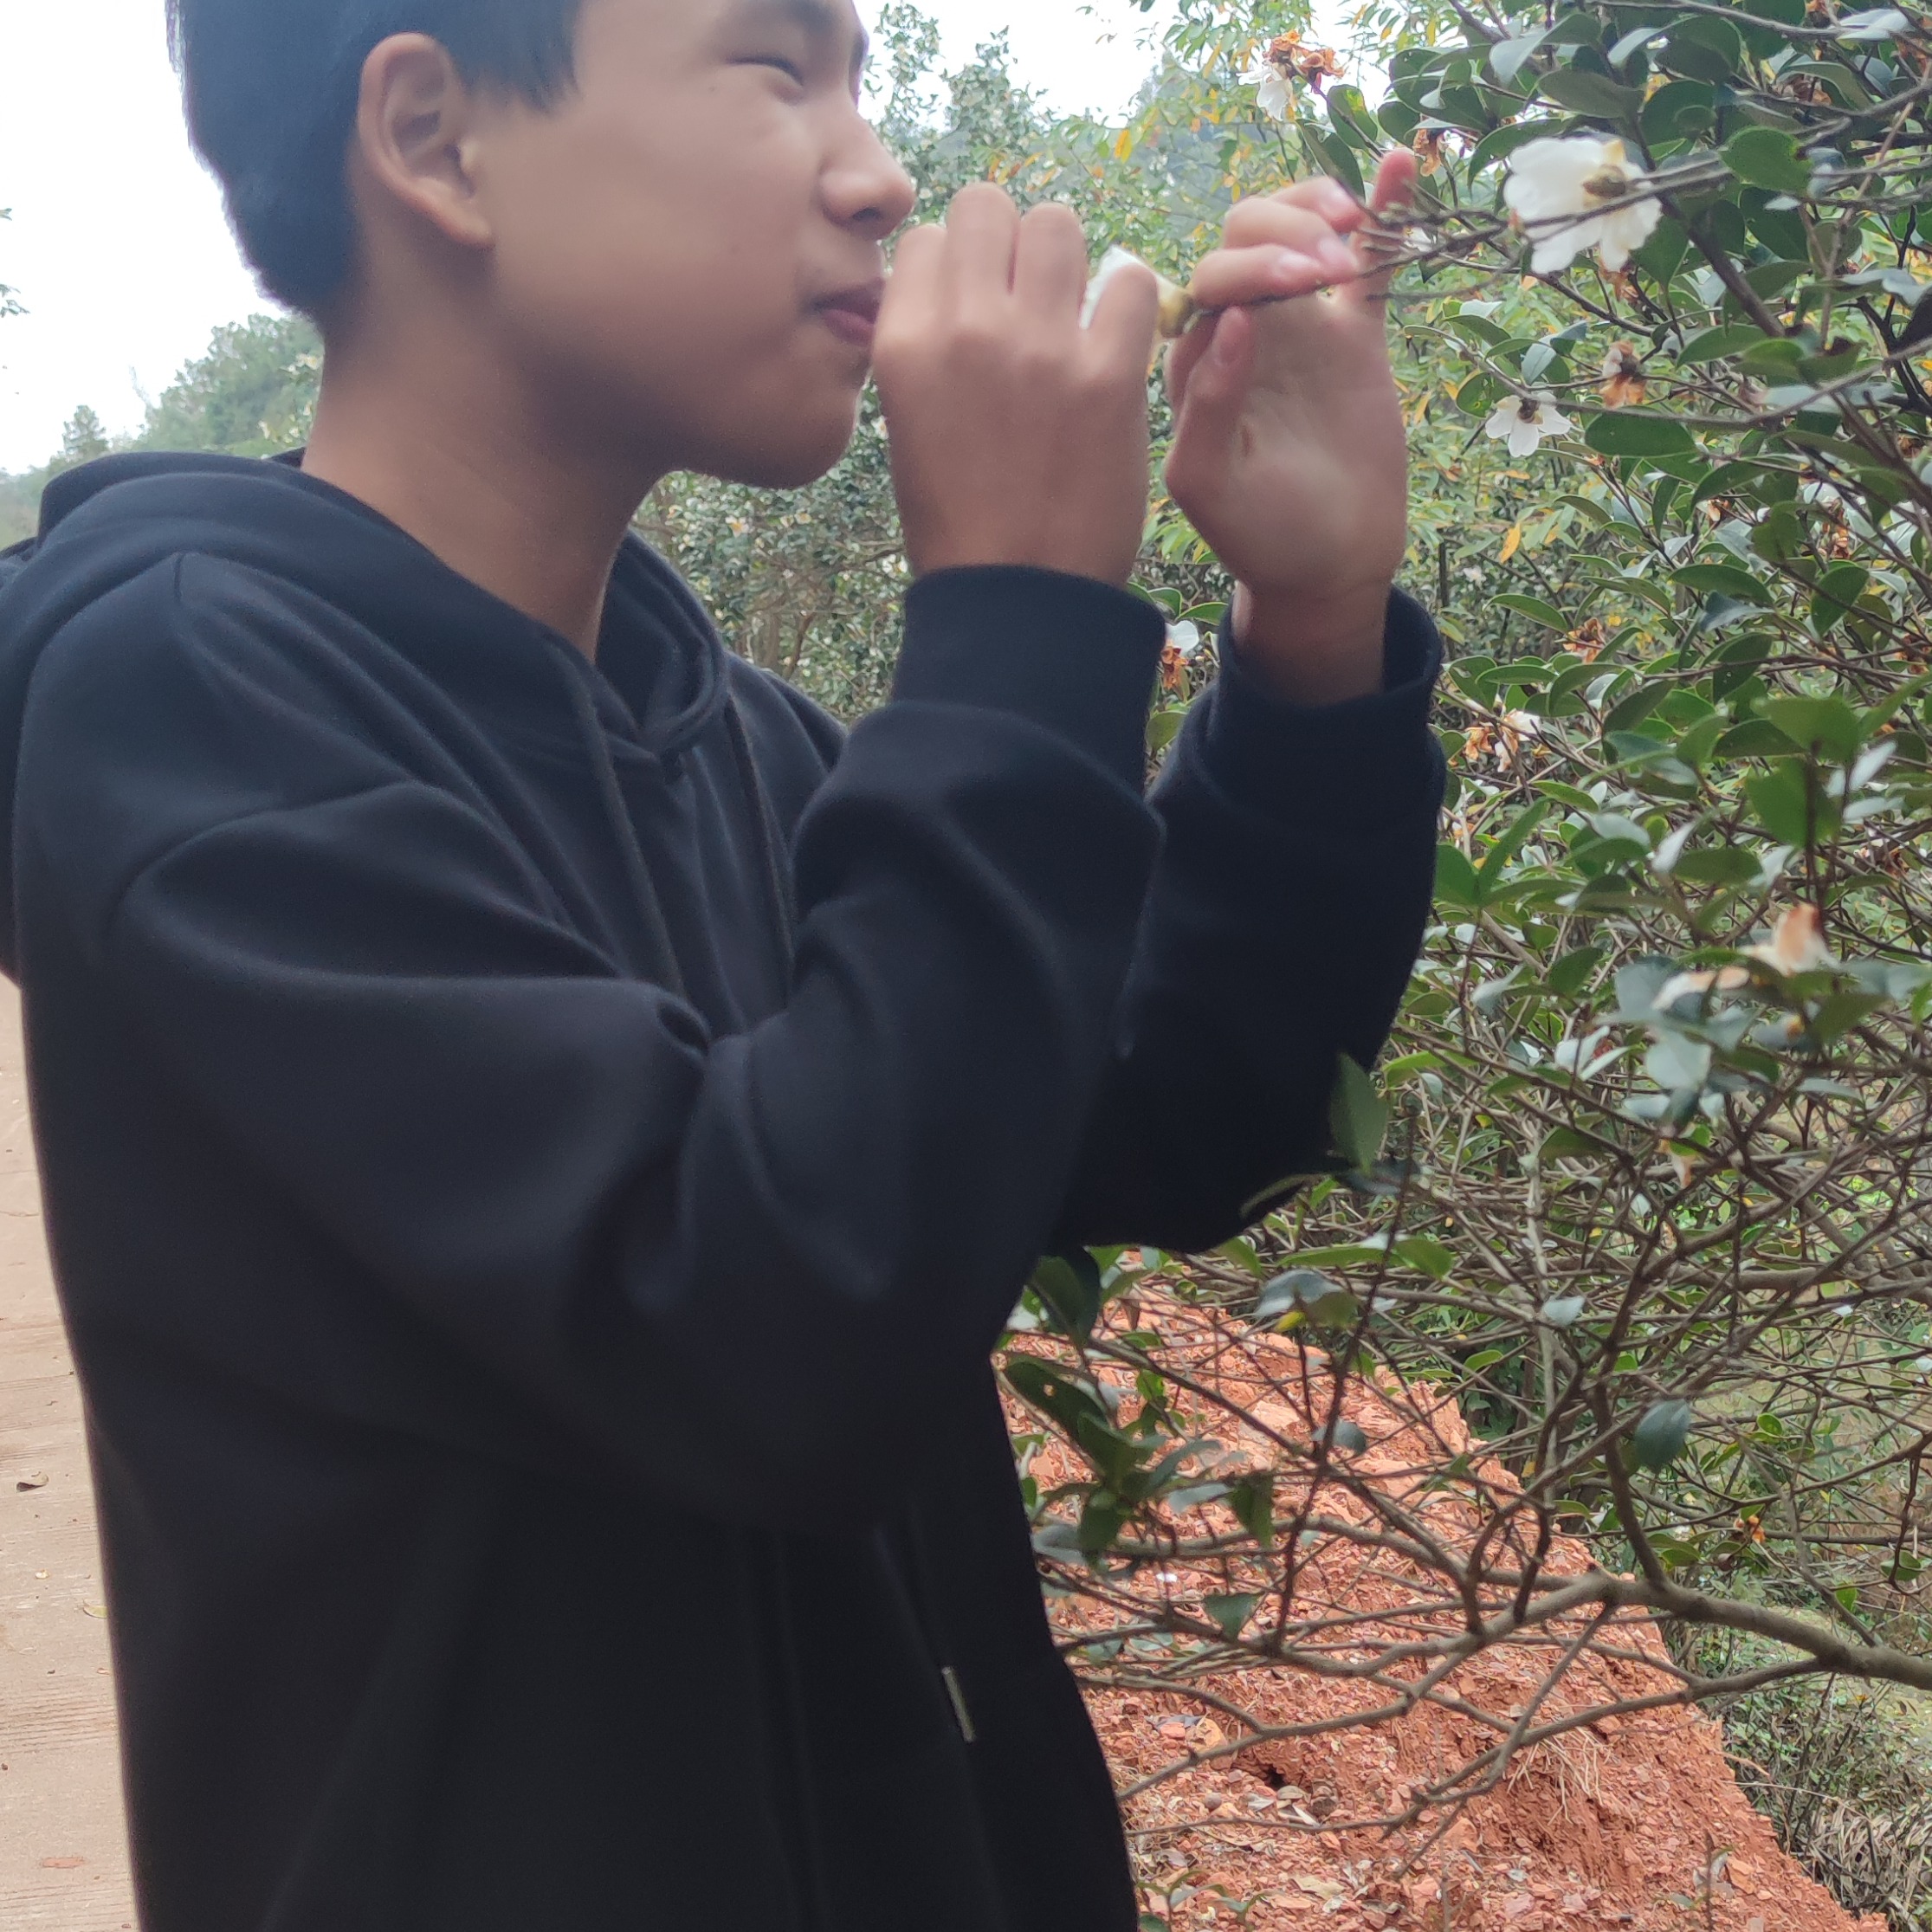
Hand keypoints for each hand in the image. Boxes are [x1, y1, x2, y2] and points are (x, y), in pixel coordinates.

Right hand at [874, 185, 1160, 586]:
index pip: (927, 238)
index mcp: (904, 345)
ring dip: (1066, 256)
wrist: (1018, 599)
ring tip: (1070, 306)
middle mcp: (965, 332)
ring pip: (1059, 224)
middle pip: (988, 206)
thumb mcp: (908, 425)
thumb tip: (942, 277)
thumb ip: (921, 345)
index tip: (973, 302)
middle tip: (1024, 291)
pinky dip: (1127, 302)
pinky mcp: (1108, 376)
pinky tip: (1115, 338)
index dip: (954, 264)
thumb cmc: (959, 521)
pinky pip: (1131, 282)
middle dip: (1007, 240)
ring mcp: (1040, 350)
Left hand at [1164, 152, 1418, 704]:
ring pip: (1295, 233)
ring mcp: (1299, 328)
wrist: (1328, 564)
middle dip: (1283, 235)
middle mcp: (1241, 331)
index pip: (1208, 283)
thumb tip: (1230, 322)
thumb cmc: (1259, 536)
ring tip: (1350, 228)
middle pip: (1244, 238)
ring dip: (1317, 212)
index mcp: (1195, 361)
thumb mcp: (1211, 488)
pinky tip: (1397, 164)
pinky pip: (1367, 264)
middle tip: (1325, 271)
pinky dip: (1382, 214)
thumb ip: (1204, 409)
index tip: (1296, 288)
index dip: (1247, 268)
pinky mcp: (1354, 336)